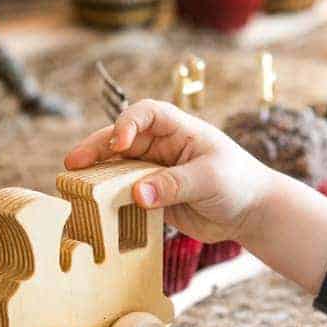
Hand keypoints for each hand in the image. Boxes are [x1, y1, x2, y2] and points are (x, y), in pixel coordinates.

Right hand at [64, 100, 273, 243]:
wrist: (252, 212)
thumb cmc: (239, 183)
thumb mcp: (209, 180)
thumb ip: (173, 185)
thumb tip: (137, 195)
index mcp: (180, 129)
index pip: (146, 114)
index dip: (128, 124)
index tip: (120, 143)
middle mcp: (163, 147)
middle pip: (122, 141)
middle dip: (97, 149)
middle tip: (73, 164)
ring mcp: (156, 172)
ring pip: (119, 169)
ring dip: (98, 176)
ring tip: (73, 186)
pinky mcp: (154, 197)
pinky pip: (126, 195)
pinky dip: (110, 201)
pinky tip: (94, 208)